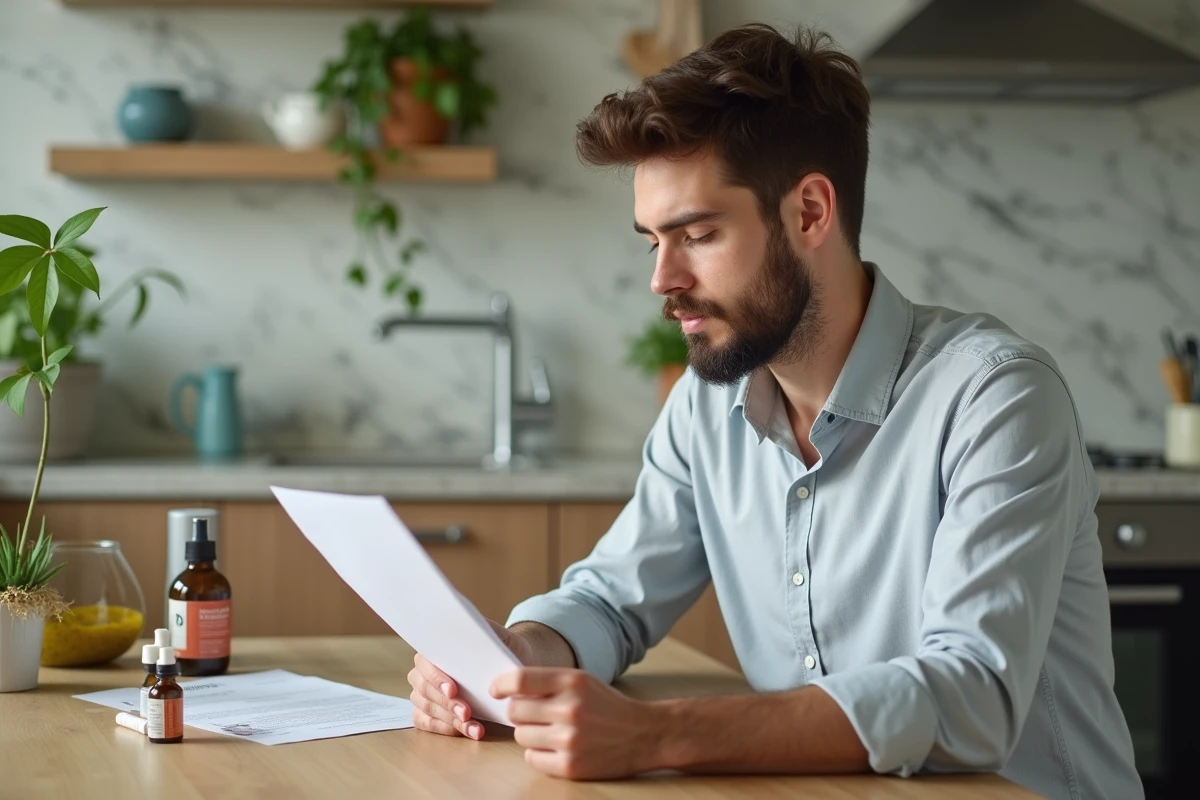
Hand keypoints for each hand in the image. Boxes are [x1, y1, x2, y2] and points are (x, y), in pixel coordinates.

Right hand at [408, 619, 531, 739]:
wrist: (516, 664)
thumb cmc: (505, 648)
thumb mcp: (501, 636)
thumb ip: (487, 631)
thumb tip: (474, 630)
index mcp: (436, 648)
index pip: (425, 662)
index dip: (436, 677)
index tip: (453, 689)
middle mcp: (425, 670)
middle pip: (425, 689)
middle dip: (447, 704)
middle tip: (467, 713)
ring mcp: (426, 692)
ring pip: (427, 708)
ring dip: (450, 720)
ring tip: (475, 728)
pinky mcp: (432, 712)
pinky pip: (426, 723)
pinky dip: (445, 729)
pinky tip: (467, 731)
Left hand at [490, 668, 662, 779]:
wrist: (645, 734)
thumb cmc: (608, 706)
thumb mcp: (582, 681)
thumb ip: (549, 682)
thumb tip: (507, 689)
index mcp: (572, 682)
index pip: (520, 679)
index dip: (501, 684)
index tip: (495, 690)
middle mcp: (570, 709)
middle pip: (515, 710)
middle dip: (519, 712)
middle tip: (533, 715)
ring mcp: (569, 740)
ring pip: (521, 735)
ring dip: (530, 734)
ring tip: (551, 732)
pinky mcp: (570, 765)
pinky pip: (532, 758)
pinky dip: (539, 754)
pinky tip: (556, 748)